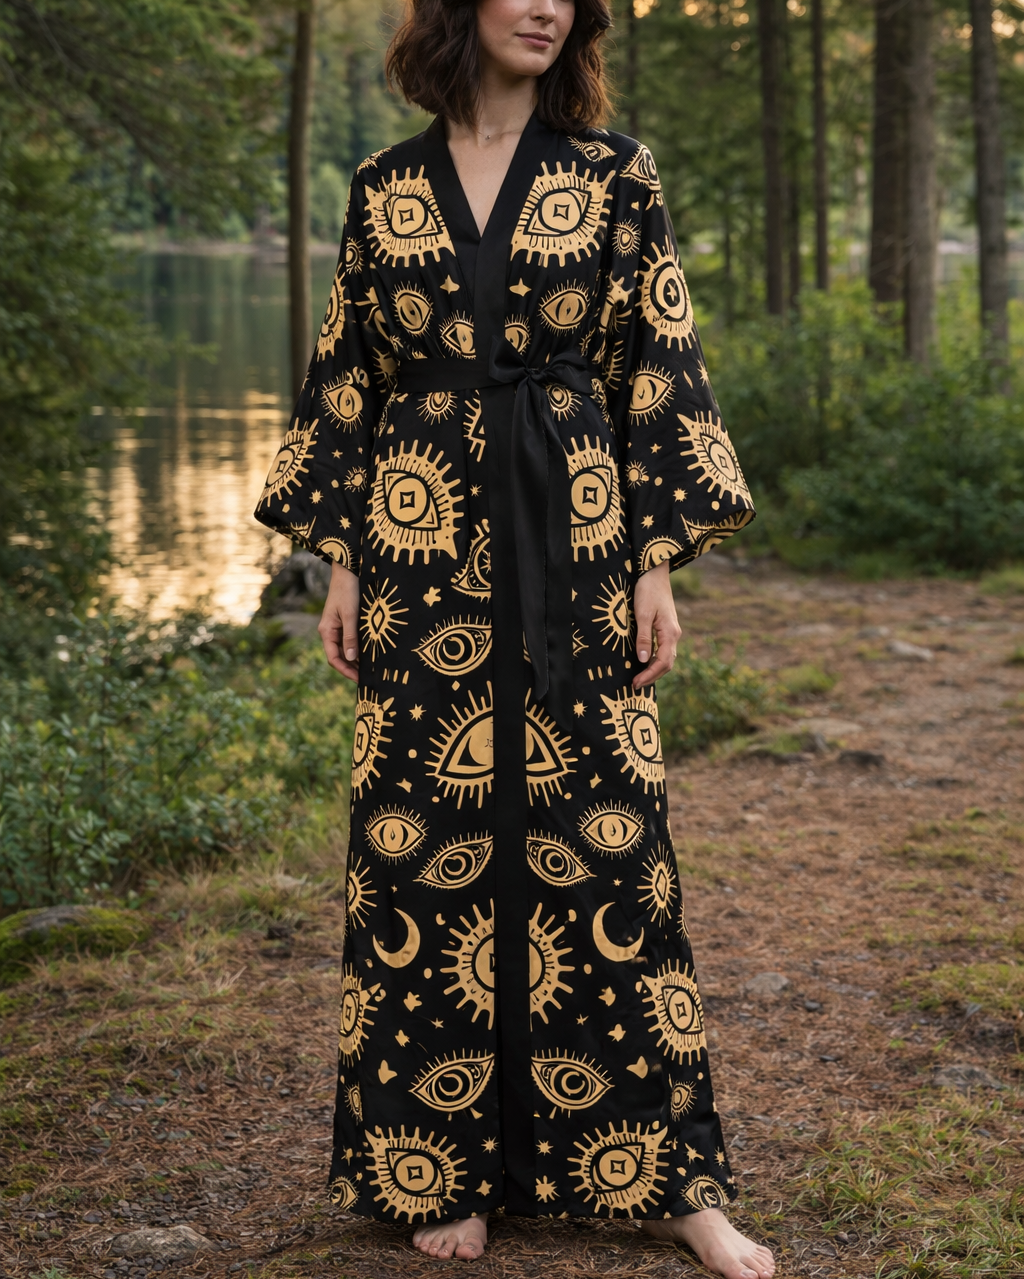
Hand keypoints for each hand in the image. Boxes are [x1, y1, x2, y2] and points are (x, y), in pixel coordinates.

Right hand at [319, 562, 359, 680]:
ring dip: (356, 659)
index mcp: (327, 631)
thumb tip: (351, 658)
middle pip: (339, 656)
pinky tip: (370, 654)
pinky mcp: (345, 622)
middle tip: (368, 678)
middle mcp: (330, 631)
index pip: (333, 658)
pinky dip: (359, 649)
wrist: (348, 571)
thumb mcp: (350, 614)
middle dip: (351, 668)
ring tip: (371, 669)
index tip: (359, 679)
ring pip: (345, 649)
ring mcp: (337, 627)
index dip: (345, 671)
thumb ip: (351, 636)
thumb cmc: (348, 590)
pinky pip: (350, 640)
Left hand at [631, 561, 681, 689]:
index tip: (636, 683)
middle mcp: (674, 635)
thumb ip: (643, 638)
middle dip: (652, 676)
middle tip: (635, 685)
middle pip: (666, 664)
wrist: (654, 572)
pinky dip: (654, 660)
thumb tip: (642, 660)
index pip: (662, 663)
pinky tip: (644, 662)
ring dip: (654, 670)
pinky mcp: (666, 628)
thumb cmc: (648, 591)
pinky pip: (663, 649)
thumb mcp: (642, 614)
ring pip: (666, 658)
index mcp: (670, 633)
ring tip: (639, 677)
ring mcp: (671, 632)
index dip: (649, 675)